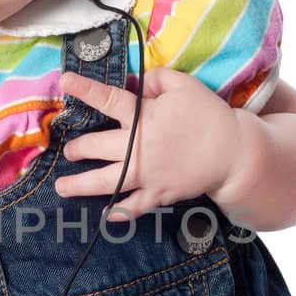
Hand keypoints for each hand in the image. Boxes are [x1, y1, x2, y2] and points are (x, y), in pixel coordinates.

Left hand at [54, 68, 245, 220]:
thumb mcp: (184, 85)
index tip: (66, 81)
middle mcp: (138, 146)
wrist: (233, 152)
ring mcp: (146, 173)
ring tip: (62, 188)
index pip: (107, 99)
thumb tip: (136, 82)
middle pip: (96, 146)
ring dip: (80, 185)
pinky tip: (104, 216)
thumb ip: (155, 79)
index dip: (84, 89)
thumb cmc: (208, 115)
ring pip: (105, 181)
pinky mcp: (158, 193)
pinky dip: (117, 213)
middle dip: (78, 148)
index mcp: (143, 116)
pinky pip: (133, 207)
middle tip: (69, 151)